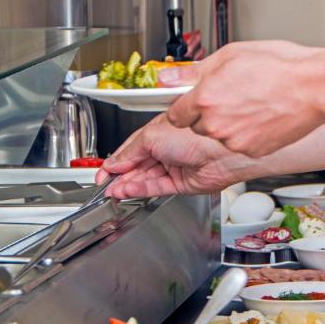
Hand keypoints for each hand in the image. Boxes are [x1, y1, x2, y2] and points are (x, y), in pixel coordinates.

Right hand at [98, 115, 251, 198]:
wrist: (220, 152)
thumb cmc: (194, 134)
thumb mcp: (151, 135)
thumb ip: (130, 151)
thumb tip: (116, 162)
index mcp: (160, 132)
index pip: (132, 148)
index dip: (117, 159)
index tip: (104, 170)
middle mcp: (167, 149)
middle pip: (137, 165)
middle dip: (120, 175)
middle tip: (105, 183)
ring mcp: (175, 167)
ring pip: (145, 178)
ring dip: (127, 184)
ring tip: (113, 190)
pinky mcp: (181, 184)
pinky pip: (156, 188)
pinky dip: (140, 190)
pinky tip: (127, 191)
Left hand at [160, 40, 324, 156]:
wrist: (315, 88)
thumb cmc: (280, 67)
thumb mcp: (230, 55)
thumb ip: (193, 71)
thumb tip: (168, 77)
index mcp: (205, 98)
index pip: (174, 114)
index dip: (184, 106)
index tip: (192, 101)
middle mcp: (215, 123)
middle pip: (195, 126)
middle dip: (206, 114)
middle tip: (229, 96)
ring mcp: (233, 141)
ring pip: (217, 136)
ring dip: (226, 124)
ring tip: (250, 103)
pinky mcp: (251, 151)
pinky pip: (239, 144)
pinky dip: (246, 134)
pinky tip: (260, 116)